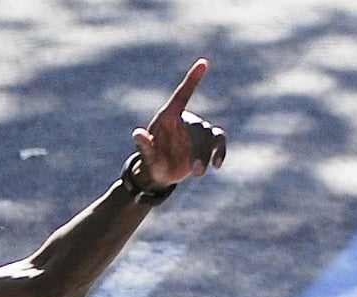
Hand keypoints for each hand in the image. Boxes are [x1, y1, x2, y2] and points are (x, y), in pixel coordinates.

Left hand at [132, 59, 226, 189]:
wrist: (160, 173)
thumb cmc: (151, 159)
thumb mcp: (146, 154)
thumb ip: (144, 144)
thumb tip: (137, 134)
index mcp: (169, 116)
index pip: (182, 94)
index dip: (192, 79)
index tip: (203, 62)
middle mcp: (186, 121)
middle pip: (198, 129)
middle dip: (199, 150)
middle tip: (196, 171)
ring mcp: (198, 132)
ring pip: (210, 137)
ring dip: (207, 154)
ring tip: (200, 173)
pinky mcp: (207, 143)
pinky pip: (218, 142)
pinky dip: (220, 152)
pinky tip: (217, 165)